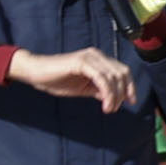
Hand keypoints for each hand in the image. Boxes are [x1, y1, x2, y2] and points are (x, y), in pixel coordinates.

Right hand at [7, 47, 133, 112]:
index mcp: (98, 59)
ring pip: (113, 77)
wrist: (35, 72)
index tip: (130, 101)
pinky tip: (104, 104)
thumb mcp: (82, 88)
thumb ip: (98, 90)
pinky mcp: (82, 62)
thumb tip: (113, 97)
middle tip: (114, 108)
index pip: (122, 70)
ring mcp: (89, 57)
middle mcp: (96, 55)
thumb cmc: (55, 79)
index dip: (130, 86)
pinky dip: (107, 93)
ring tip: (108, 109)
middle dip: (123, 92)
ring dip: (115, 96)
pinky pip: (102, 78)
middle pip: (122, 73)